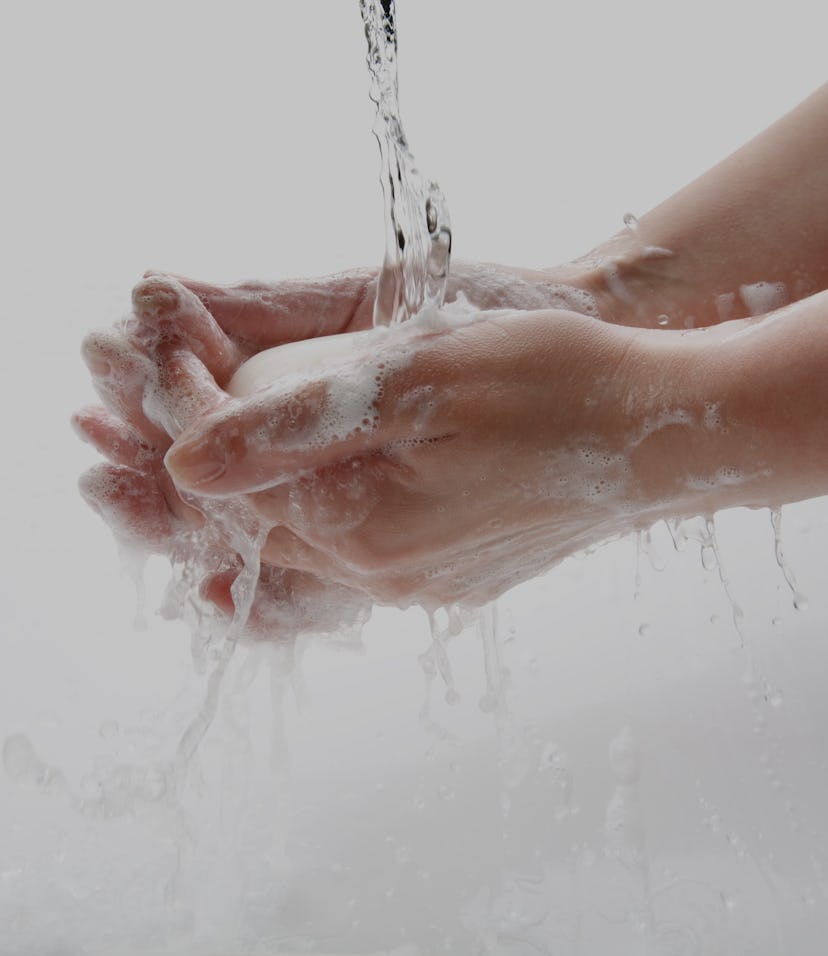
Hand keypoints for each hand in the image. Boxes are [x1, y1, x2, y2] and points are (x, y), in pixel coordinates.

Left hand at [164, 307, 667, 607]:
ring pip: (315, 540)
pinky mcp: (455, 574)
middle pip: (267, 527)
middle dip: (230, 467)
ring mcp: (424, 582)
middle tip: (213, 398)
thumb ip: (292, 428)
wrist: (657, 430)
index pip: (237, 490)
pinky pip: (367, 549)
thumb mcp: (413, 380)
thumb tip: (183, 467)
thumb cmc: (548, 382)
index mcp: (364, 526)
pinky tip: (354, 465)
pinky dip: (339, 507)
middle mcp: (386, 573)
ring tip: (277, 427)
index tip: (177, 366)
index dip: (197, 425)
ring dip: (283, 488)